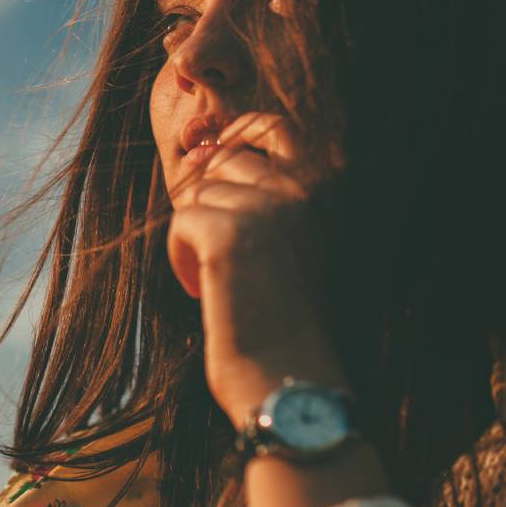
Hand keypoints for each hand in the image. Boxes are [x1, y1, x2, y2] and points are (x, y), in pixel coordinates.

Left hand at [164, 112, 345, 423]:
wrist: (293, 380)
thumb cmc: (289, 320)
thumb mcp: (291, 244)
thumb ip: (262, 196)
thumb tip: (201, 152)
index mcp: (325, 189)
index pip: (272, 125)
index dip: (234, 137)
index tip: (214, 169)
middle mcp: (302, 188)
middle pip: (223, 162)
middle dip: (207, 202)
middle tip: (216, 254)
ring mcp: (266, 208)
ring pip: (197, 196)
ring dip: (194, 238)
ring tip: (218, 283)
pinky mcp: (228, 233)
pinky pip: (180, 223)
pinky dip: (181, 259)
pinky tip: (205, 292)